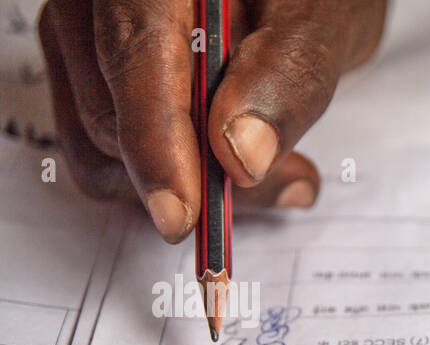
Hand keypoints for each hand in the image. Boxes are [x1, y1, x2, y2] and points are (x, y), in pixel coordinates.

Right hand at [38, 0, 386, 236]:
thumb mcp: (321, 17)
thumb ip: (289, 75)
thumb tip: (241, 157)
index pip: (133, 59)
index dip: (158, 146)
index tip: (185, 213)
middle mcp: (93, 3)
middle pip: (112, 117)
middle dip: (198, 174)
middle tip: (291, 179)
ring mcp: (82, 39)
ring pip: (102, 150)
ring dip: (189, 183)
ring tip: (279, 167)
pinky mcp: (91, 78)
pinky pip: (108, 156)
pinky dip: (175, 178)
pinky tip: (238, 165)